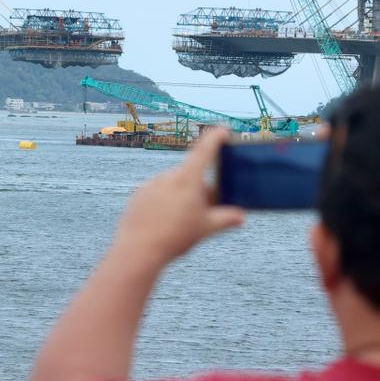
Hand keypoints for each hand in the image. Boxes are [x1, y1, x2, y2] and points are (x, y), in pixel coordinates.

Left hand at [111, 127, 245, 266]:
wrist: (138, 250)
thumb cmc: (175, 237)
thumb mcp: (206, 228)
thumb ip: (226, 219)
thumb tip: (241, 216)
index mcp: (187, 179)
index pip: (204, 151)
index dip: (215, 138)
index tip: (223, 130)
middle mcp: (168, 176)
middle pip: (191, 176)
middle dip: (200, 190)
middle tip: (204, 211)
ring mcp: (151, 184)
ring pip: (173, 185)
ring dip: (182, 196)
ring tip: (181, 222)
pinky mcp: (139, 194)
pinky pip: (157, 193)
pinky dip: (164, 202)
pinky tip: (164, 221)